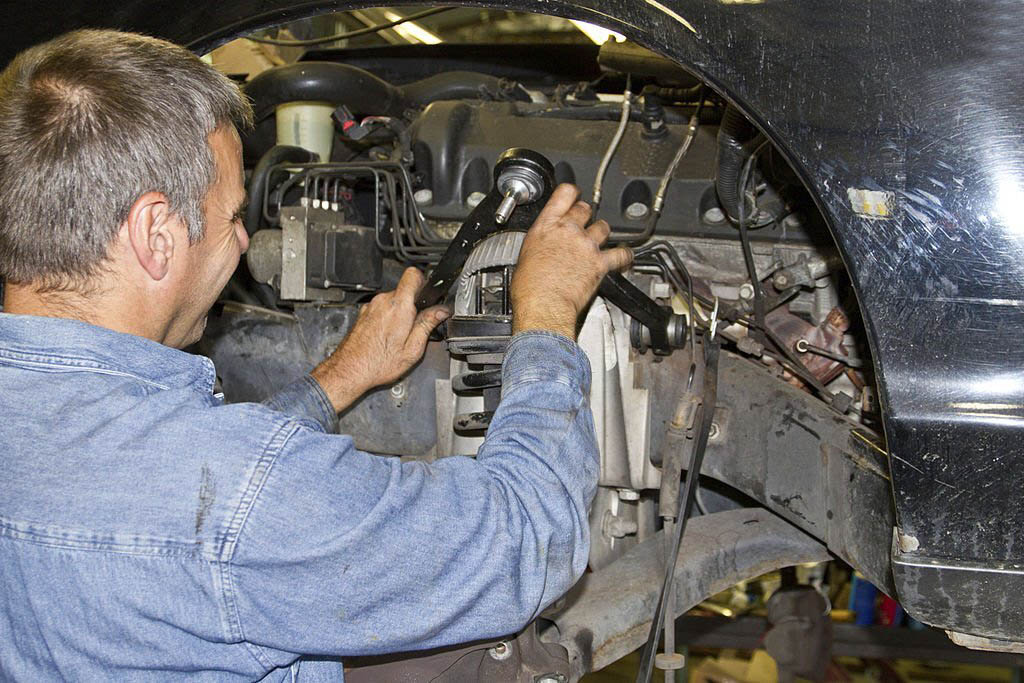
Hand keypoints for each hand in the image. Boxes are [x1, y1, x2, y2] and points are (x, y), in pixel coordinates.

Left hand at [311, 268, 448, 412]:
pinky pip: (382, 308)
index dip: (424, 282)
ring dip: (400, 313)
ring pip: (393, 300)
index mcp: (398, 307)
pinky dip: (388, 318)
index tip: (428, 297)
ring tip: (400, 335)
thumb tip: (441, 311)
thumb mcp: (412, 349)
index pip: (413, 275)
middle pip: (405, 290)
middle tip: (416, 326)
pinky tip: (387, 337)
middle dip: (414, 305)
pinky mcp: (364, 313)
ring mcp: (371, 307)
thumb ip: (427, 325)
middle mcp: (383, 302)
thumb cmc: (378, 363)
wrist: (350, 371)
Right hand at [511, 184, 632, 339]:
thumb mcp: (525, 255)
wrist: (543, 305)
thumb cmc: (529, 287)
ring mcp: (587, 245)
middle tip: (584, 221)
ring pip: (604, 227)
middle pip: (586, 209)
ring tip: (600, 239)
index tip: (574, 195)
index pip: (565, 194)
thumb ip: (540, 242)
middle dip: (586, 213)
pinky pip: (621, 254)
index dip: (572, 192)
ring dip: (602, 232)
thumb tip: (544, 244)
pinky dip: (625, 255)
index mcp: (547, 225)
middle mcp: (569, 230)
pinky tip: (625, 256)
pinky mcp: (601, 263)